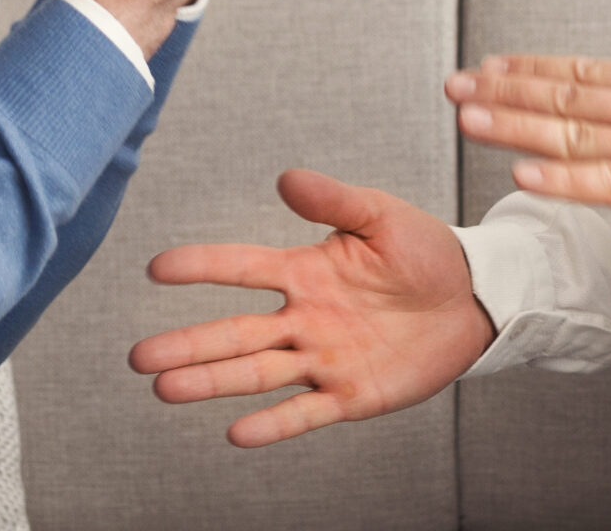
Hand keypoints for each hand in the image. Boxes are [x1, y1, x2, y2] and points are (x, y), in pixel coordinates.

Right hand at [128, 169, 494, 447]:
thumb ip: (334, 200)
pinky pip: (305, 412)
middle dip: (187, 344)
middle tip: (138, 357)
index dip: (202, 267)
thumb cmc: (424, 252)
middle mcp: (305, 318)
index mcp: (307, 271)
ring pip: (257, 373)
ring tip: (165, 388)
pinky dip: (273, 425)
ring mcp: (324, 358)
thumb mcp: (380, 216)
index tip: (156, 269)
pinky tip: (236, 433)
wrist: (472, 300)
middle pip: (235, 333)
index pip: (243, 268)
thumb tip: (286, 178)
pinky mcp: (351, 394)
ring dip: (212, 381)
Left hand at [445, 26, 610, 236]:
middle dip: (503, 92)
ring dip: (514, 127)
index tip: (491, 65)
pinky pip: (606, 185)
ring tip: (467, 119)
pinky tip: (522, 174)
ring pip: (573, 135)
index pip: (586, 71)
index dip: (532, 69)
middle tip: (454, 86)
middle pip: (565, 97)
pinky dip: (561, 178)